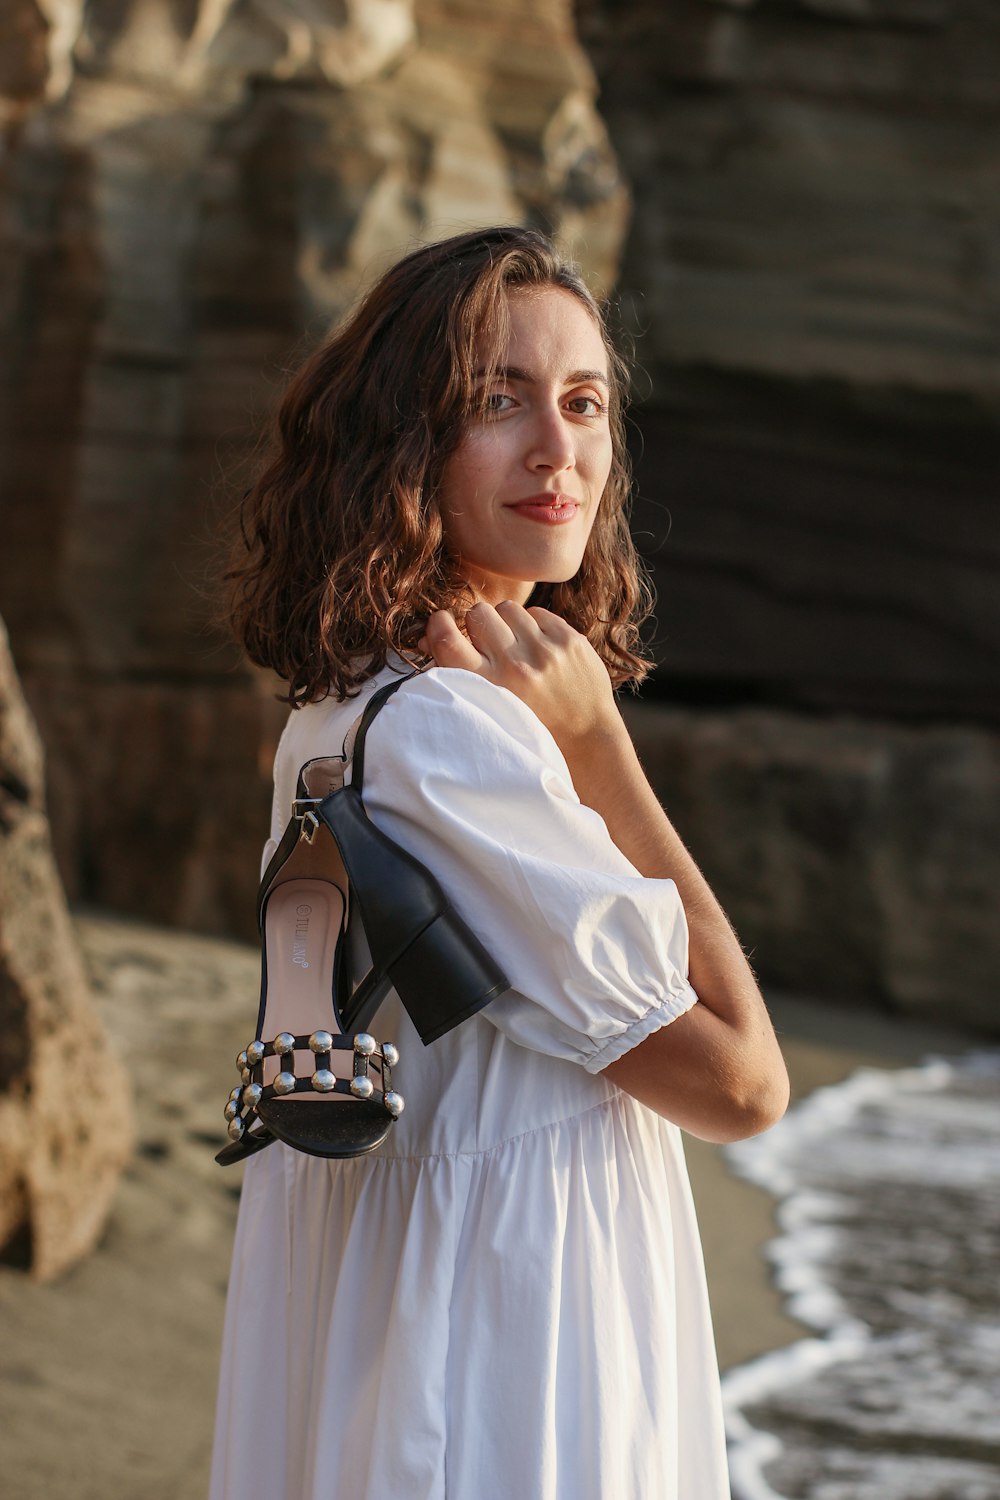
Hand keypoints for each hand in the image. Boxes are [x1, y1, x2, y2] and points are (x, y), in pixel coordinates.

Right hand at [419, 601, 624, 758]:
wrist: (586, 737)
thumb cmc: (528, 724)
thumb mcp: (488, 707)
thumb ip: (458, 673)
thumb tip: (428, 637)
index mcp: (488, 687)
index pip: (447, 639)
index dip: (439, 625)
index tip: (444, 625)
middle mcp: (515, 667)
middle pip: (478, 613)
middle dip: (479, 625)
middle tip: (490, 645)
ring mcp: (546, 652)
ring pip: (507, 608)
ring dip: (507, 624)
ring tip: (516, 647)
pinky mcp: (570, 640)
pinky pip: (536, 613)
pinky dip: (533, 626)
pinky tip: (539, 650)